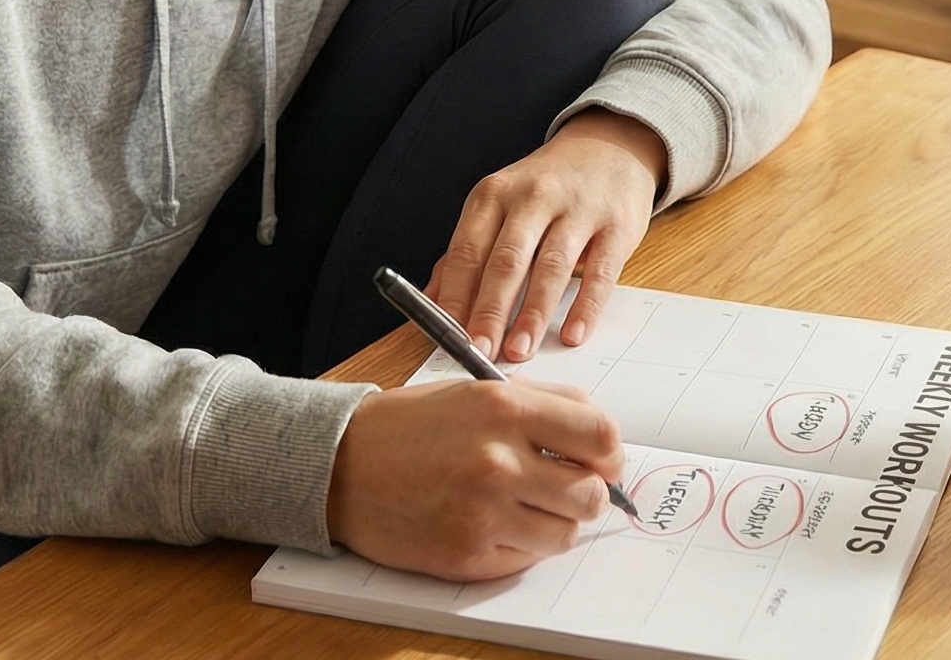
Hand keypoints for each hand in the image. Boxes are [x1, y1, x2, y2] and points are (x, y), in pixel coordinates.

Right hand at [327, 377, 624, 580]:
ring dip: (553, 523)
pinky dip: (519, 545)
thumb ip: (542, 406)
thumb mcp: (476, 391)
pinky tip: (490, 523)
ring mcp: (483, 511)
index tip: (602, 462)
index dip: (610, 454)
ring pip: (565, 533)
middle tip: (564, 489)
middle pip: (591, 493)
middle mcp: (498, 459)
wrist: (340, 465)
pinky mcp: (467, 553)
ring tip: (523, 507)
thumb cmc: (410, 426)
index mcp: (505, 408)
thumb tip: (600, 442)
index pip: (600, 435)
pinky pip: (526, 558)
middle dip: (586, 494)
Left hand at [427, 109, 664, 362]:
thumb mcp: (500, 206)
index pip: (467, 251)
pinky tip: (572, 335)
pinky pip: (600, 272)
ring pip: (550, 266)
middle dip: (490, 311)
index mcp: (494, 195)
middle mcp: (533, 198)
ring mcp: (578, 210)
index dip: (455, 296)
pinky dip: (585, 307)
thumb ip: (468, 251)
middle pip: (506, 260)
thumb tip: (433, 301)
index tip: (448, 337)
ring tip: (518, 350)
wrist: (609, 148)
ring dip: (532, 313)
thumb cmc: (546, 189)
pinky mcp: (616, 226)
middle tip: (479, 351)